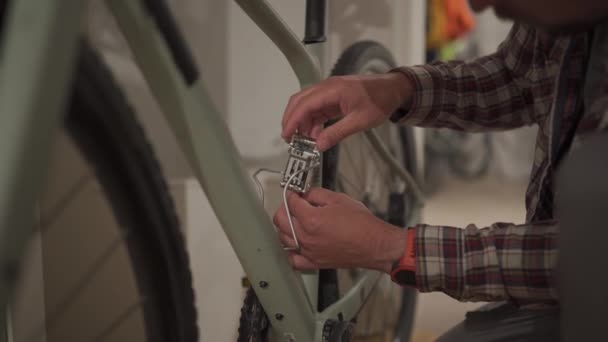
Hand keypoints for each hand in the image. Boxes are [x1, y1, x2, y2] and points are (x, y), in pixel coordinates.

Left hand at [273, 188, 406, 272]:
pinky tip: (296, 244)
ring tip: (294, 221)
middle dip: (284, 209)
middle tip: (293, 204)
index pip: (290, 203)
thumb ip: (318, 194)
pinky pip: (293, 259)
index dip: (291, 194)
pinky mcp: (315, 262)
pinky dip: (291, 251)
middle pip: (280, 220)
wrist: (375, 245)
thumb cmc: (362, 225)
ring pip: (283, 239)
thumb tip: (307, 194)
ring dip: (285, 227)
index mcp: (311, 220)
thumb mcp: (339, 199)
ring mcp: (309, 251)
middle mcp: (307, 237)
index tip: (294, 193)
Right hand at [281, 72, 412, 151]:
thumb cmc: (380, 100)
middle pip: (300, 101)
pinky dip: (313, 121)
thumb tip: (319, 145)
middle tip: (289, 139)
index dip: (292, 120)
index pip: (304, 104)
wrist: (393, 89)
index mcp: (333, 90)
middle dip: (291, 120)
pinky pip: (317, 108)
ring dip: (303, 122)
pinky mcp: (333, 96)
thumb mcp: (360, 121)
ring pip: (307, 105)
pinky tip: (315, 134)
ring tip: (304, 140)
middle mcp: (327, 87)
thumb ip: (337, 133)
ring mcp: (329, 91)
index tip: (286, 135)